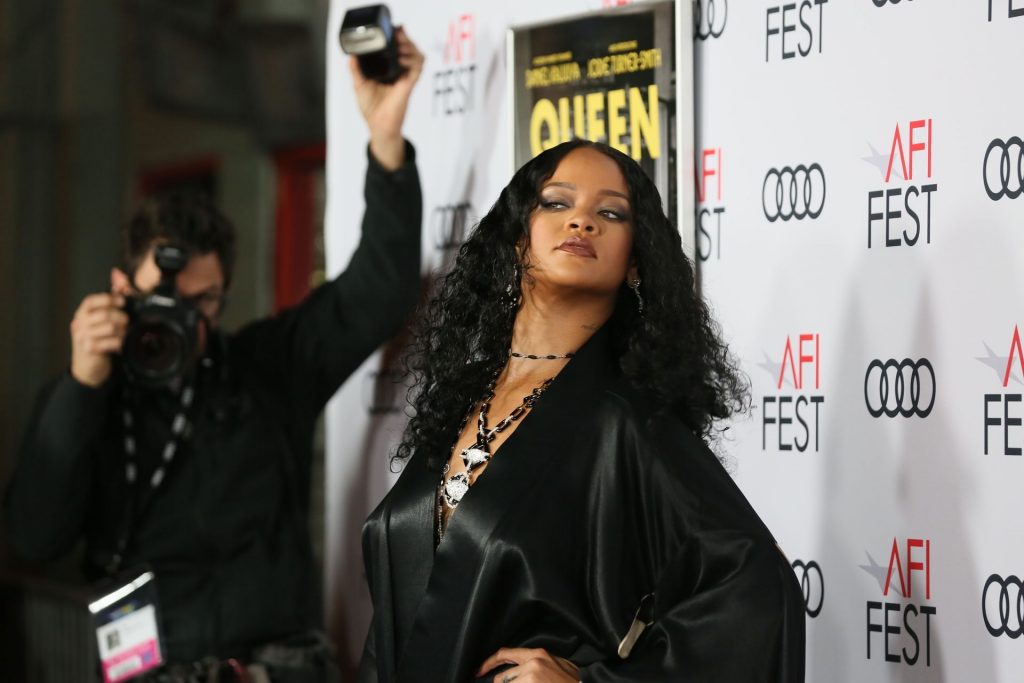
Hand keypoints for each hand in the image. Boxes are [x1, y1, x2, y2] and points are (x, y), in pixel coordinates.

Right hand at [69, 293, 128, 386]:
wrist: (88, 366)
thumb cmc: (97, 340)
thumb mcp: (101, 319)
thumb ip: (111, 298)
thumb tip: (119, 276)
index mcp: (82, 314)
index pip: (91, 301)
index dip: (108, 299)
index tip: (122, 301)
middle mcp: (79, 324)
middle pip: (103, 314)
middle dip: (120, 317)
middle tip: (127, 322)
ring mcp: (82, 337)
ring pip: (108, 328)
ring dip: (122, 331)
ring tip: (124, 334)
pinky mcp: (89, 349)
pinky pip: (109, 342)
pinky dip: (119, 342)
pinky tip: (120, 344)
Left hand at [349, 26, 424, 169]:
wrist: (377, 124)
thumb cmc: (370, 108)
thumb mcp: (359, 84)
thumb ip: (356, 70)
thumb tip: (351, 55)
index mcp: (389, 70)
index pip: (398, 50)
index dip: (399, 38)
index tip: (395, 29)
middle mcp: (399, 72)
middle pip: (410, 49)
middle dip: (406, 39)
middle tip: (398, 33)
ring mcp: (405, 78)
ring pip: (417, 56)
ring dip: (411, 47)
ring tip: (401, 44)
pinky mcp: (409, 85)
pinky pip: (417, 69)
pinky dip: (412, 60)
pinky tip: (402, 58)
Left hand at [477, 648, 579, 682]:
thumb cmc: (574, 681)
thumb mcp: (558, 664)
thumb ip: (537, 663)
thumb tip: (518, 669)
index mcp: (538, 655)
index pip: (505, 654)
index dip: (488, 663)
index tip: (478, 671)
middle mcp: (532, 665)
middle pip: (502, 679)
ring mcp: (531, 680)